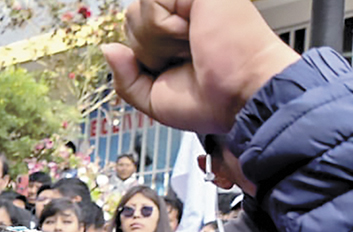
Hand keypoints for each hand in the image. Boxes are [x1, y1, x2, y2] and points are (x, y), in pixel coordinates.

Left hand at [103, 0, 300, 133]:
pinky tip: (194, 36)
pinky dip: (164, 31)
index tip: (180, 67)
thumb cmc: (212, 100)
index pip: (134, 29)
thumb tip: (108, 49)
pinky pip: (150, 4)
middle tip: (187, 58)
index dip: (144, 56)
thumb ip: (126, 77)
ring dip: (157, 42)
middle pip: (130, 17)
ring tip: (192, 47)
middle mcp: (186, 8)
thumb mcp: (153, 97)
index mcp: (179, 28)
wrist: (244, 97)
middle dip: (147, 50)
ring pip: (136, 11)